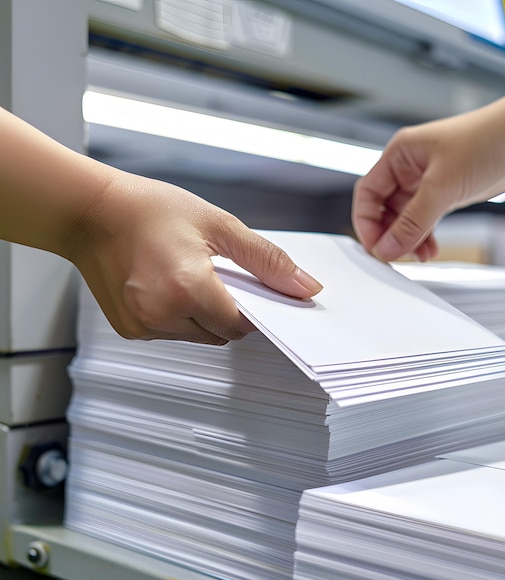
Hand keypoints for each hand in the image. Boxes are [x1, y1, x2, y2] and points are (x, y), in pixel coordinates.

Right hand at [68, 172, 322, 344]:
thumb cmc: (149, 209)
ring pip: (198, 337)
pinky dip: (180, 317)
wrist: (90, 211)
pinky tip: (169, 286)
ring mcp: (142, 325)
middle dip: (229, 310)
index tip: (252, 291)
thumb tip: (305, 287)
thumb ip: (266, 260)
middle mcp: (161, 314)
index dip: (253, 308)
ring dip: (205, 315)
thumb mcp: (218, 225)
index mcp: (187, 287)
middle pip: (222, 334)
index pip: (242, 324)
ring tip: (189, 276)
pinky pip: (173, 334)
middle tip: (216, 275)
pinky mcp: (130, 330)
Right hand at [352, 100, 504, 261]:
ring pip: (405, 218)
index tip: (375, 247)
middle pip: (383, 209)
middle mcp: (409, 167)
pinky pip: (425, 220)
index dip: (366, 223)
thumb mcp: (443, 187)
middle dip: (389, 235)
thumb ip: (412, 222)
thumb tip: (387, 248)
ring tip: (418, 256)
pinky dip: (425, 236)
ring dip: (408, 239)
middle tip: (395, 256)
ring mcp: (427, 181)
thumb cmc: (488, 141)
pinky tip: (430, 250)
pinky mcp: (445, 192)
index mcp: (399, 155)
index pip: (367, 194)